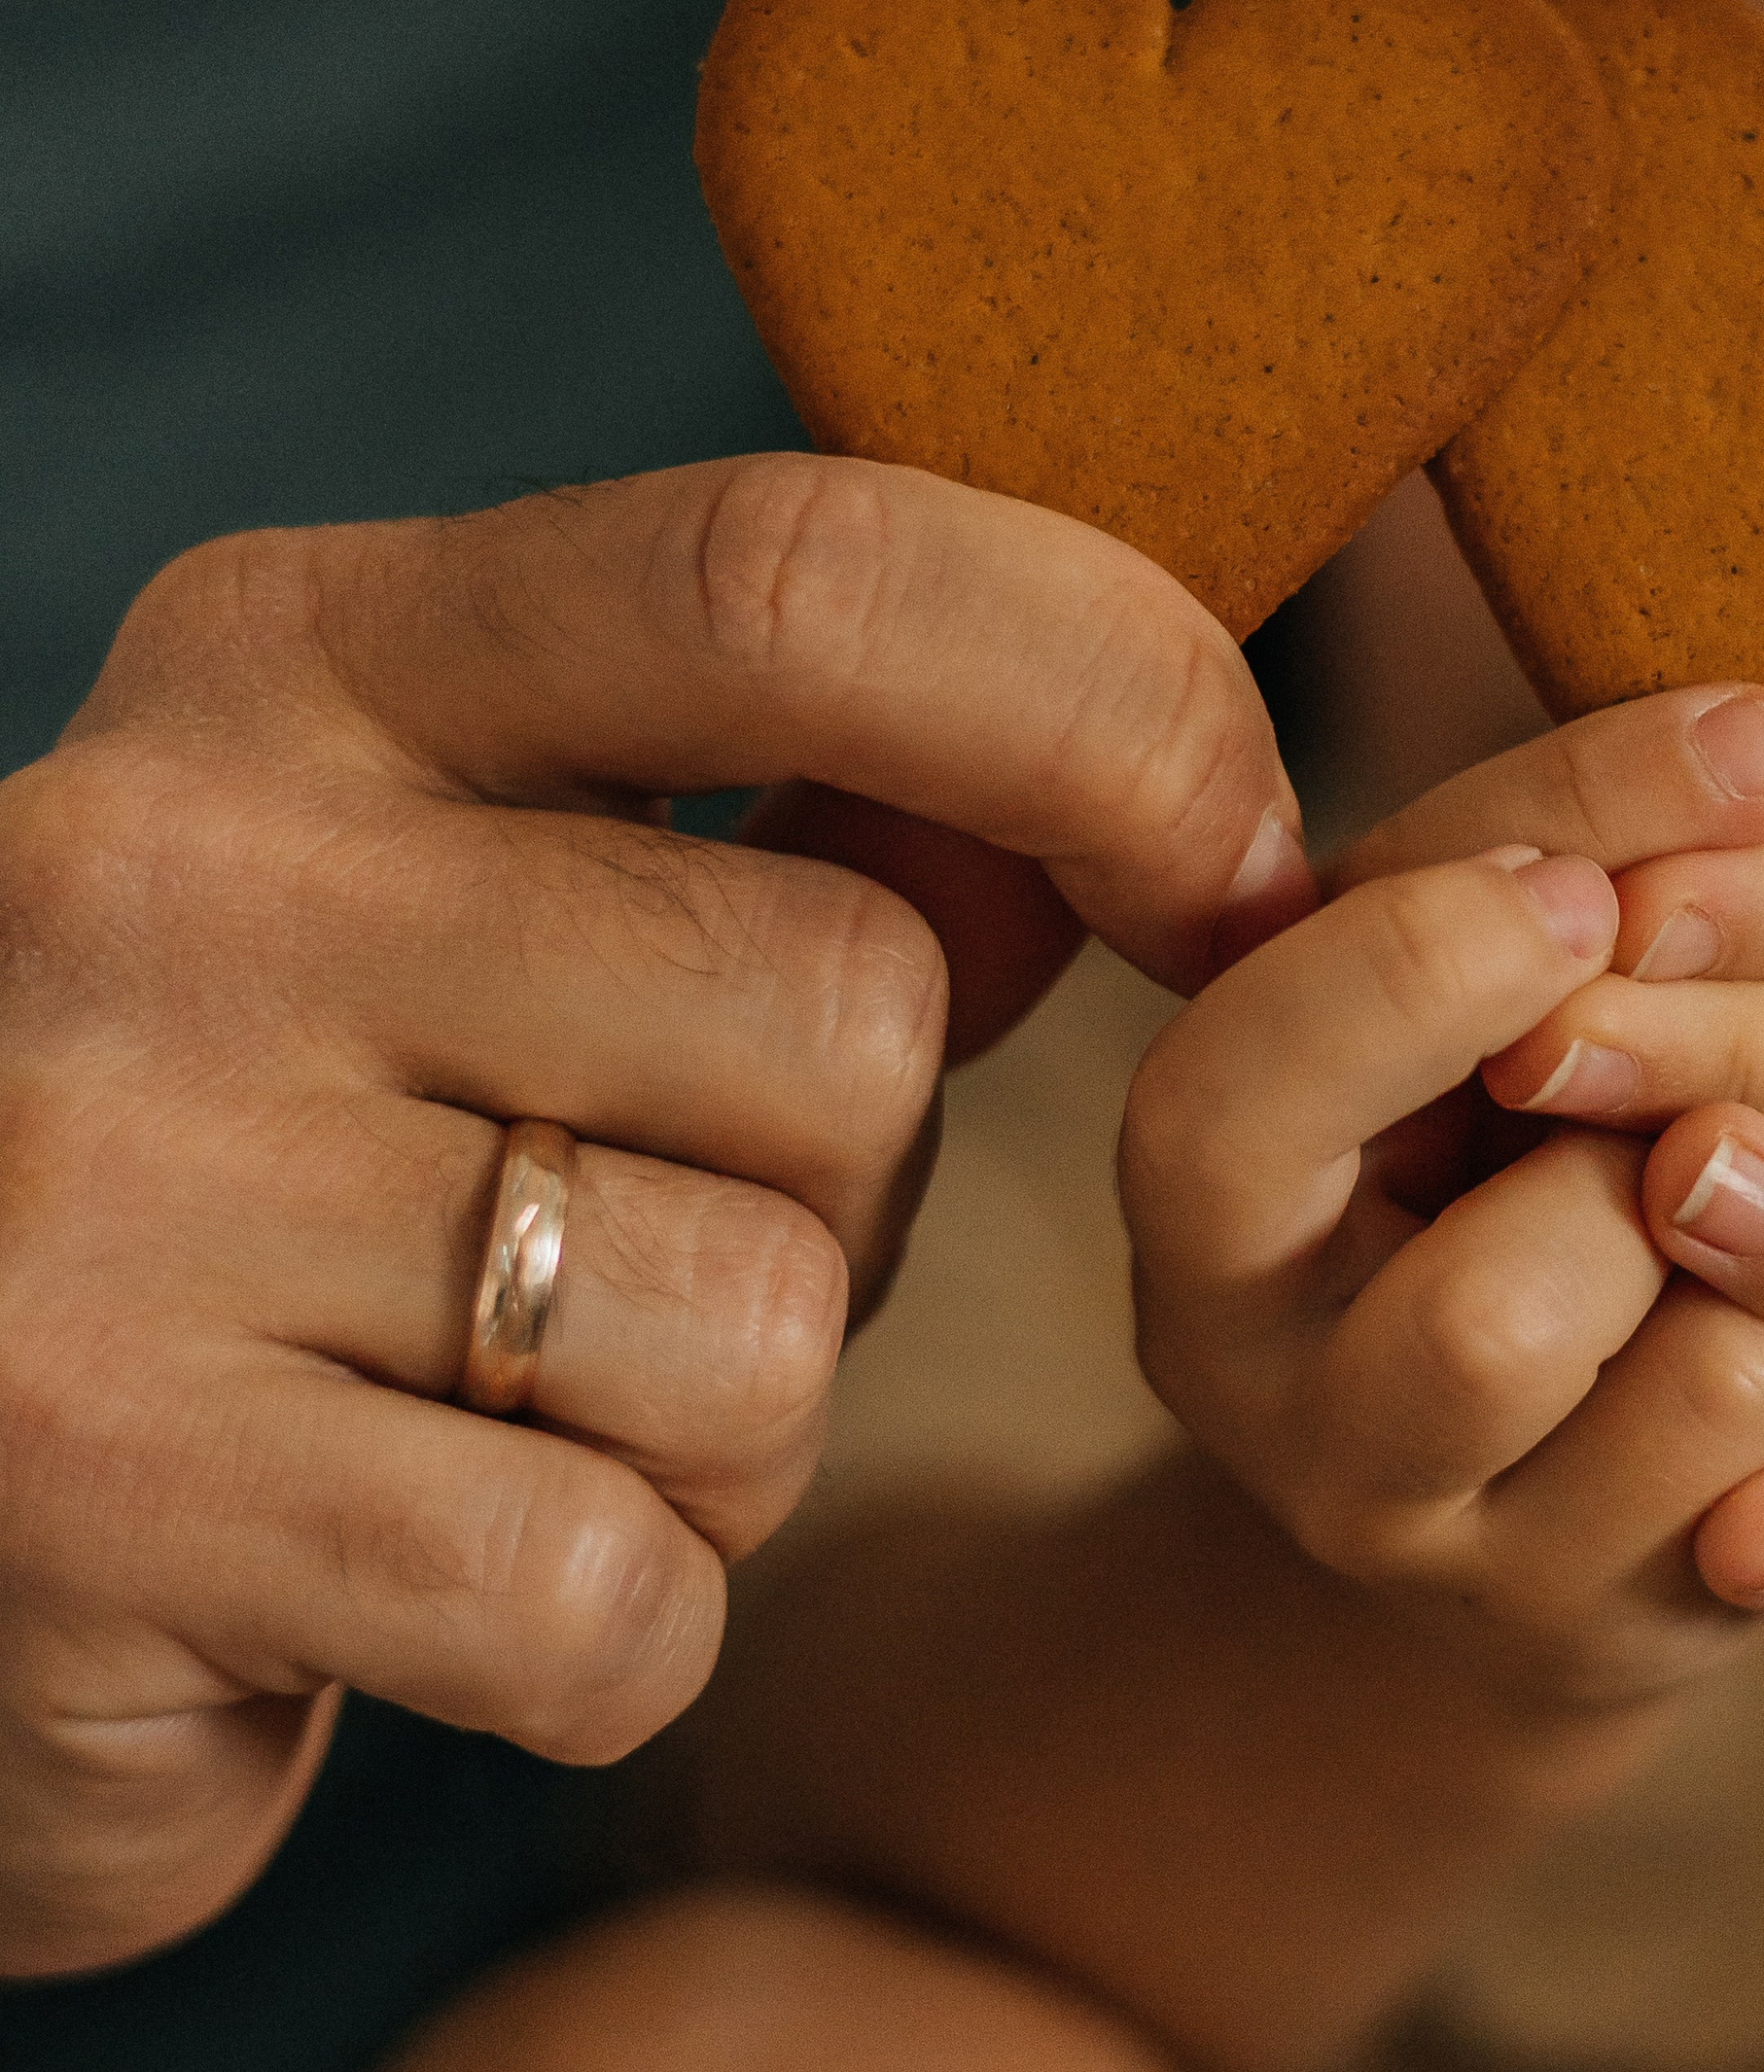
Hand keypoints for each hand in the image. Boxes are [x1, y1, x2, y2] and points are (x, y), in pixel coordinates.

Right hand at [0, 455, 1311, 1976]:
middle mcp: (178, 860)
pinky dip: (617, 1617)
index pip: (801, 569)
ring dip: (744, 1418)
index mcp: (305, 648)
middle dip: (868, 1171)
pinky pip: (622, 1586)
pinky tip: (437, 1562)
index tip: (1228, 867)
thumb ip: (816, 821)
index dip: (1106, 703)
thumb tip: (1175, 811)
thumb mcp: (501, 882)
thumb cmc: (307, 1134)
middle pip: (847, 1003)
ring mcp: (113, 1171)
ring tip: (521, 1390)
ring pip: (772, 1315)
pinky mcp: (102, 1486)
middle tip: (669, 1223)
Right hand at [1122, 689, 1763, 1696]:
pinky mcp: (1640, 1633)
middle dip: (1644, 1160)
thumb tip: (1760, 739)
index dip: (1419, 977)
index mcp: (1205, 1209)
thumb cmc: (1483, 1079)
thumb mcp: (1451, 951)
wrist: (1517, 1395)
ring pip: (1707, 1393)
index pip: (1237, 1102)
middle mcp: (1299, 1420)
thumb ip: (1531, 843)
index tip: (1582, 888)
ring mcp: (1473, 1559)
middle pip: (1485, 1323)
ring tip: (1754, 1171)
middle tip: (1681, 1055)